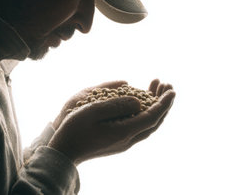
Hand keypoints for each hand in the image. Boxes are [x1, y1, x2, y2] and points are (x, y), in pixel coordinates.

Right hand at [48, 79, 175, 164]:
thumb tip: (139, 101)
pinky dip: (145, 112)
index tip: (171, 89)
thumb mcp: (92, 111)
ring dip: (155, 106)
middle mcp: (128, 139)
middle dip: (163, 102)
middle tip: (166, 84)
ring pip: (147, 124)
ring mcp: (124, 142)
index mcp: (124, 131)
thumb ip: (116, 105)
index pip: (152, 116)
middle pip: (154, 121)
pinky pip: (139, 126)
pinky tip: (141, 102)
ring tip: (155, 88)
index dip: (164, 102)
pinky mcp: (119, 141)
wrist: (64, 152)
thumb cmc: (74, 129)